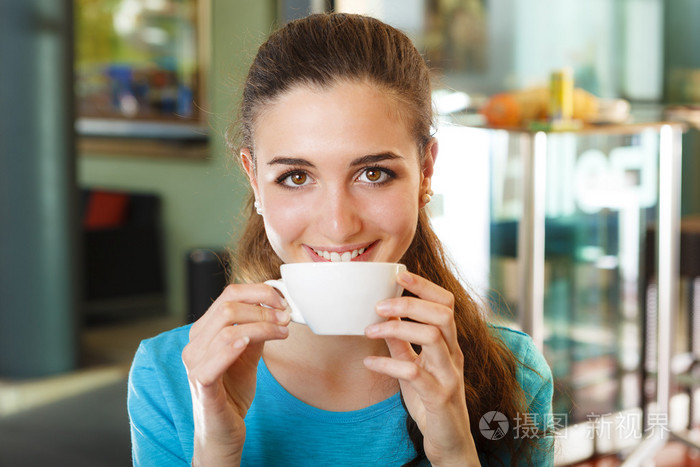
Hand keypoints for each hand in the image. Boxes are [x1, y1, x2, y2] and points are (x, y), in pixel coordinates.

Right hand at [182, 283, 289, 465]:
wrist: (223, 431)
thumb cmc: (233, 391)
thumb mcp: (249, 355)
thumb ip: (257, 331)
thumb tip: (277, 309)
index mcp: (204, 332)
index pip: (228, 295)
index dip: (258, 292)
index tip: (282, 301)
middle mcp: (194, 344)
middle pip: (227, 307)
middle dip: (263, 308)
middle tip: (286, 317)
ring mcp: (194, 364)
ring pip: (225, 329)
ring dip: (260, 326)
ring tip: (282, 332)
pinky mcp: (201, 385)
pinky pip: (212, 361)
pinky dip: (232, 347)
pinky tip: (249, 343)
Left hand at [363, 271, 479, 465]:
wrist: (449, 443)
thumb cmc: (431, 402)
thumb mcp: (413, 368)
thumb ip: (402, 344)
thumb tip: (383, 320)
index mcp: (449, 345)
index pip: (446, 304)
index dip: (425, 286)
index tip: (399, 274)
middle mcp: (454, 356)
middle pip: (443, 314)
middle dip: (410, 303)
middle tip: (379, 304)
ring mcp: (449, 376)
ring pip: (433, 338)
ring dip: (398, 328)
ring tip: (370, 329)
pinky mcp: (439, 398)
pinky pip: (414, 373)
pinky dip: (388, 363)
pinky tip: (369, 362)